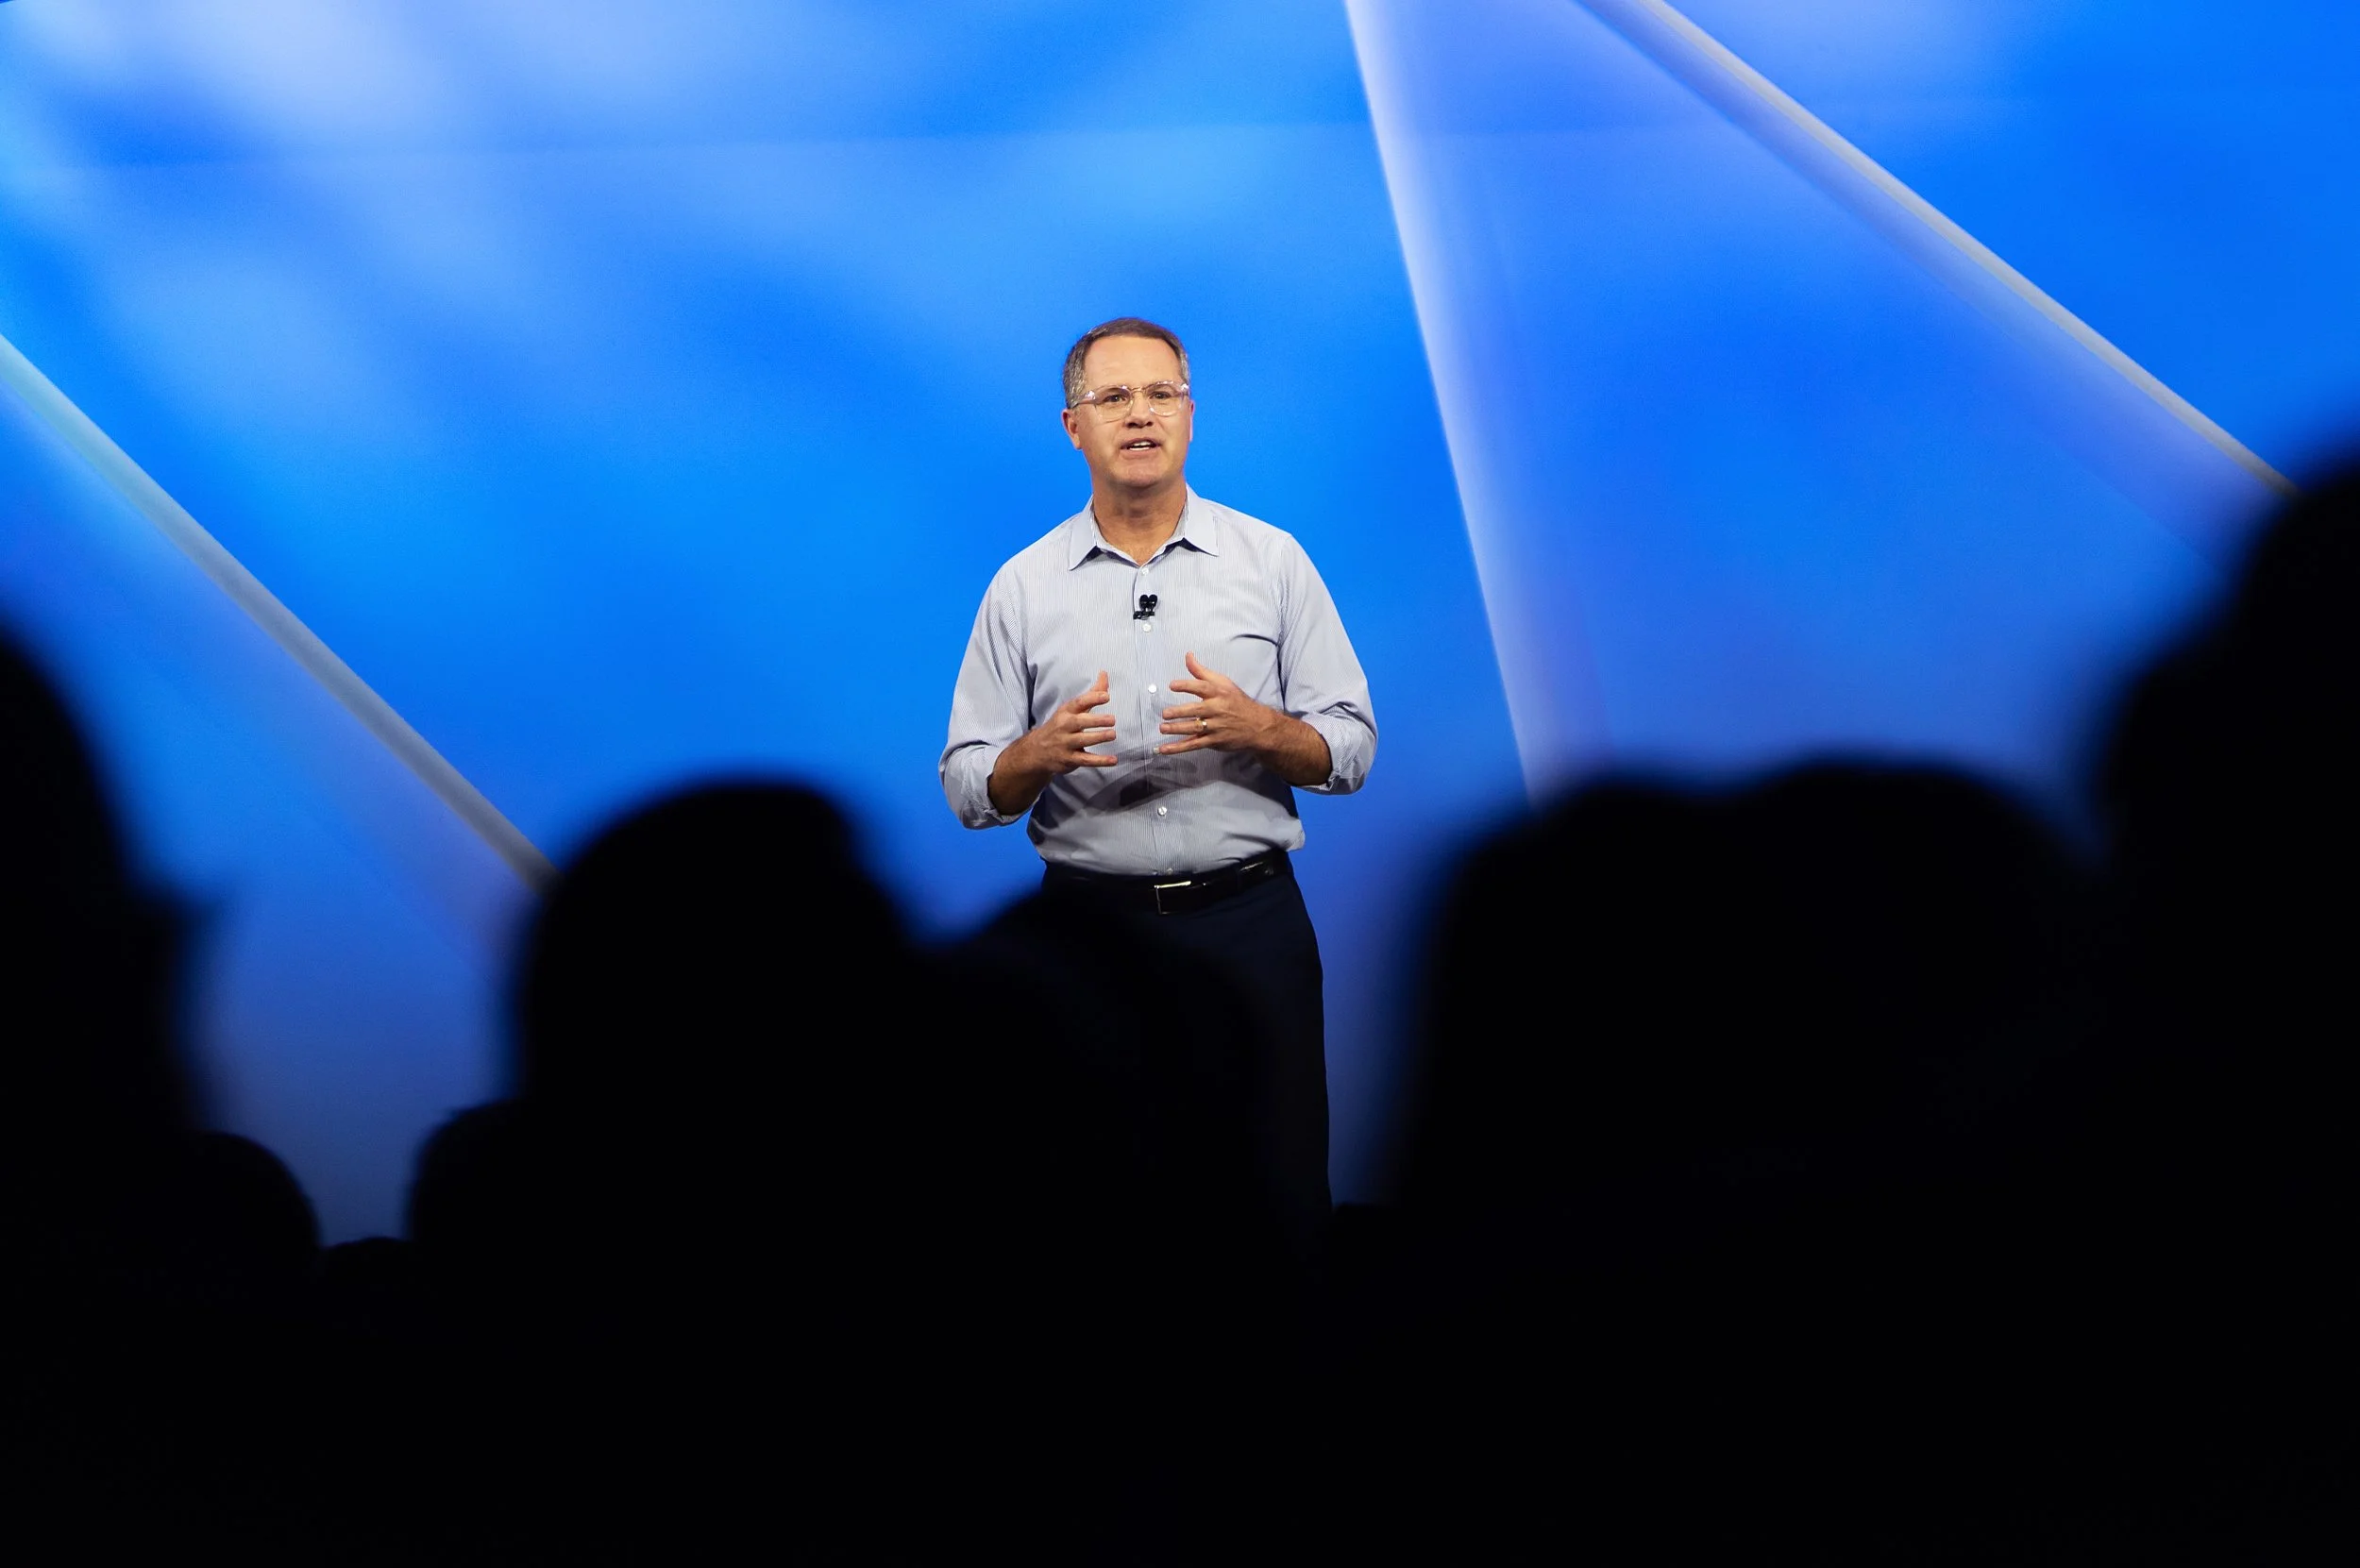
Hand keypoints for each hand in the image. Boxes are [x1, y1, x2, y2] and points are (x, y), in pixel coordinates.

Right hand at [989, 671, 1114, 815]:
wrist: (1036, 750)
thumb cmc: (1061, 725)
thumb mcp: (1073, 708)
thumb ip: (1092, 693)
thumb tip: (1105, 673)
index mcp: (1066, 712)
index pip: (1079, 703)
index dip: (1092, 699)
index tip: (1106, 696)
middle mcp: (1064, 726)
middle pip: (1080, 722)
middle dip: (1096, 720)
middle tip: (1113, 719)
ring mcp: (1065, 744)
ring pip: (1082, 740)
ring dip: (1098, 738)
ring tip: (1113, 734)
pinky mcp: (1069, 759)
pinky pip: (1085, 760)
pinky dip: (1100, 761)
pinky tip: (1113, 760)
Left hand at [1157, 652, 1281, 755]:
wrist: (1257, 726)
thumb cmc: (1236, 702)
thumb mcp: (1223, 683)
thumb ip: (1201, 671)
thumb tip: (1188, 655)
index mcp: (1218, 693)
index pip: (1202, 687)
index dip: (1186, 685)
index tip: (1172, 685)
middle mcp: (1217, 709)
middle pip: (1196, 710)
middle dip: (1180, 712)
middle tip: (1166, 713)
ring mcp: (1215, 727)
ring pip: (1194, 728)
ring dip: (1177, 729)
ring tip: (1163, 728)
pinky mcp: (1213, 741)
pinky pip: (1194, 745)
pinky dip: (1179, 748)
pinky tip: (1165, 749)